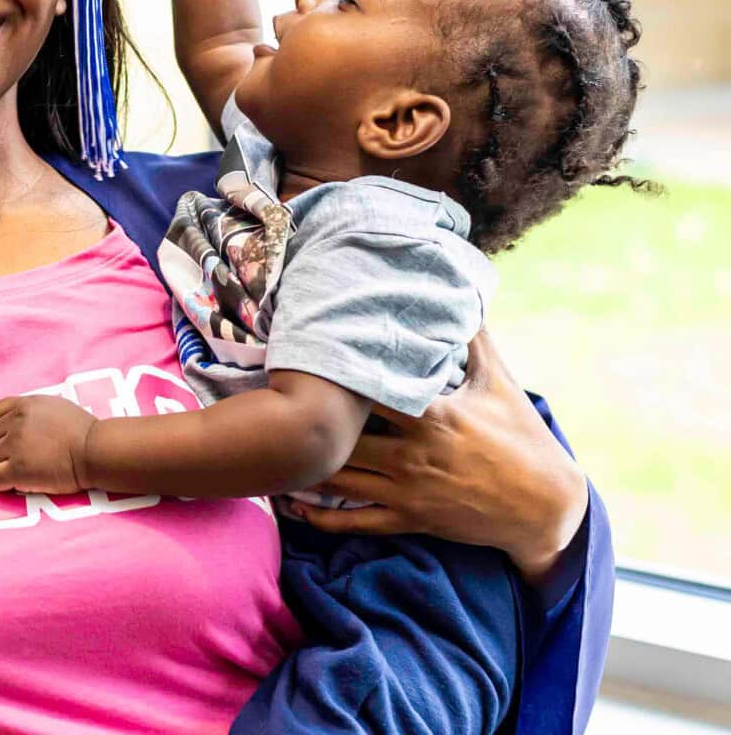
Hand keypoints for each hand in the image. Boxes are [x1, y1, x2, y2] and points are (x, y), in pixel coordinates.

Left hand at [0, 395, 96, 494]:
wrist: (95, 451)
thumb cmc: (84, 432)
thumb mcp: (56, 407)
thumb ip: (33, 413)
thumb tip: (20, 423)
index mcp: (26, 405)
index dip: (0, 428)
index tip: (10, 438)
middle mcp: (16, 422)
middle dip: (7, 449)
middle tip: (28, 457)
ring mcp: (15, 445)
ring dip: (7, 466)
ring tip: (30, 469)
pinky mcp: (17, 469)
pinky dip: (3, 483)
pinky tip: (19, 482)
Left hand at [290, 329, 589, 586]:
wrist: (546, 509)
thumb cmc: (523, 438)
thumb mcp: (501, 383)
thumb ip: (476, 339)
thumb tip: (463, 294)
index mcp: (435, 418)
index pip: (377, 394)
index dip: (342, 380)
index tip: (308, 362)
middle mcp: (415, 456)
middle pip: (349, 439)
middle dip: (312, 425)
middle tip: (271, 409)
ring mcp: (409, 493)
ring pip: (344, 482)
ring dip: (306, 470)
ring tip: (269, 454)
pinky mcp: (411, 520)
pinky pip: (358, 523)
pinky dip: (323, 516)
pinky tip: (294, 507)